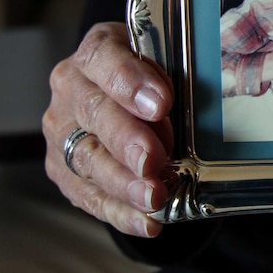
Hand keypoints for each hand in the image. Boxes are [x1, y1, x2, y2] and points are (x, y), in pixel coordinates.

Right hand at [43, 22, 173, 237]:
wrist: (126, 91)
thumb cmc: (152, 73)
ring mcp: (62, 130)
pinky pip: (87, 194)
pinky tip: (147, 221)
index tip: (161, 104)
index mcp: (97, 51)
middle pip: (95, 112)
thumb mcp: (166, 58)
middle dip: (126, 139)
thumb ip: (176, 74)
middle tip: (153, 159)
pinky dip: (119, 211)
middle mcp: (71, 88)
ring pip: (86, 158)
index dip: (131, 82)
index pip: (105, 59)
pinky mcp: (62, 168)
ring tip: (153, 196)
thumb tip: (210, 100)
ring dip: (122, 182)